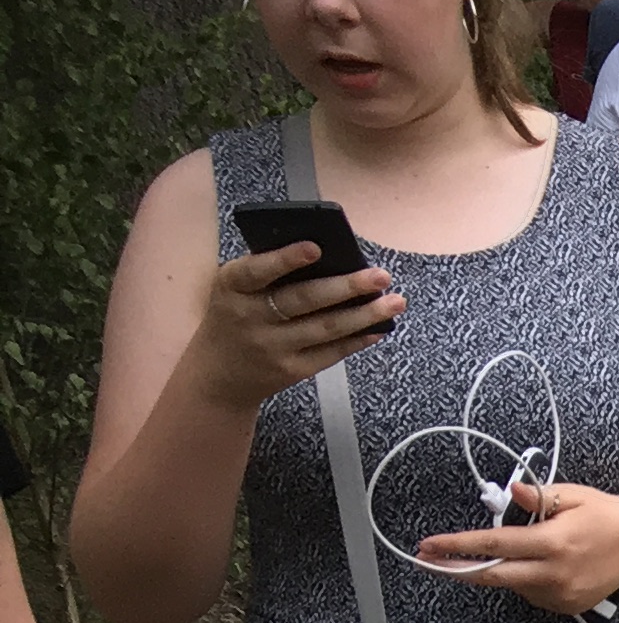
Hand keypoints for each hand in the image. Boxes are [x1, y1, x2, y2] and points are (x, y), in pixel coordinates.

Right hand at [192, 240, 399, 406]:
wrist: (218, 375)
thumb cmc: (234, 317)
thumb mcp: (234, 290)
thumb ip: (268, 273)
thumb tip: (328, 255)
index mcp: (231, 287)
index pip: (257, 270)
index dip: (285, 259)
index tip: (316, 247)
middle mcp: (250, 318)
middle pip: (303, 300)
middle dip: (346, 287)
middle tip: (380, 275)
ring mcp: (272, 347)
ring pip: (326, 328)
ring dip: (365, 314)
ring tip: (396, 301)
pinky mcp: (292, 370)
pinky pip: (331, 353)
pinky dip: (358, 339)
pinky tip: (379, 327)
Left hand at [418, 480, 618, 615]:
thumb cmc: (604, 515)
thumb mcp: (572, 496)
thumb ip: (538, 497)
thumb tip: (511, 491)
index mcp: (554, 541)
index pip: (495, 544)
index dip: (458, 545)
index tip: (429, 544)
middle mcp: (555, 573)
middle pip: (494, 575)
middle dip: (458, 569)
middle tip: (429, 561)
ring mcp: (562, 594)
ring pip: (513, 585)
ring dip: (501, 569)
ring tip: (524, 549)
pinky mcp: (568, 606)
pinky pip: (532, 594)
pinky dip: (525, 580)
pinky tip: (544, 565)